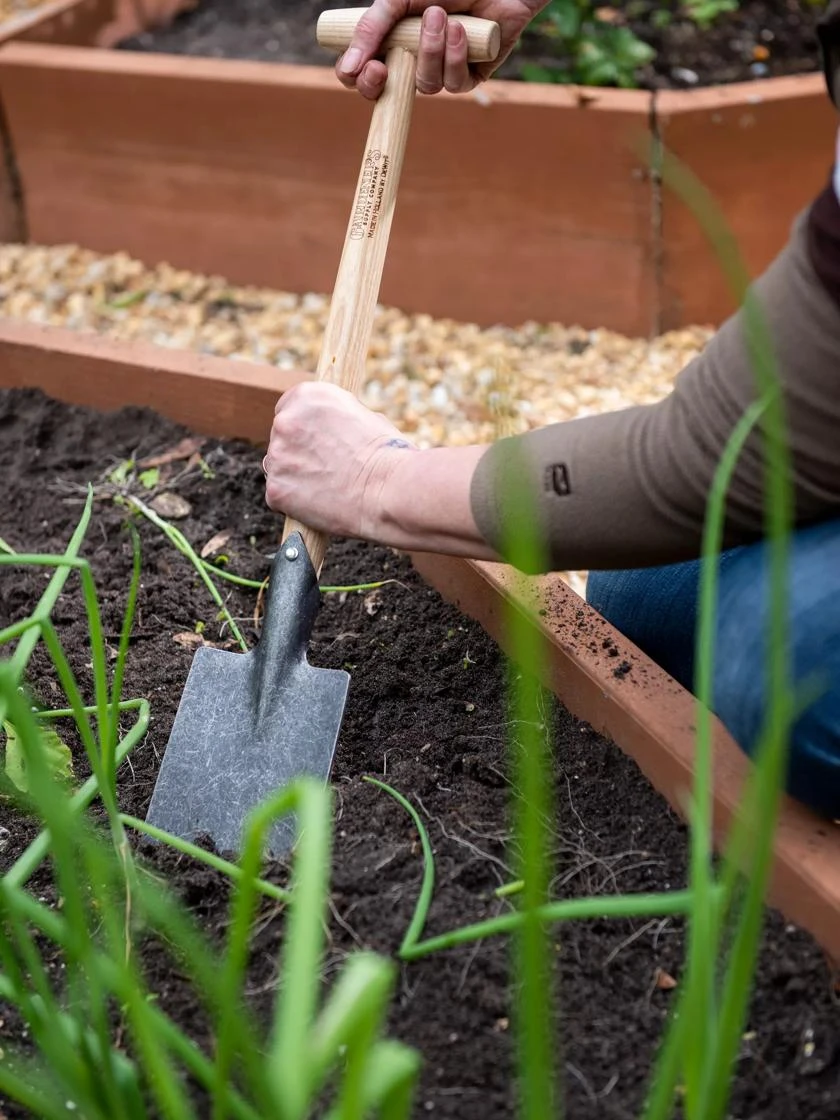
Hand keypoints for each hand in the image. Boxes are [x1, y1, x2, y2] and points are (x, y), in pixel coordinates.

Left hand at [264, 382, 416, 538]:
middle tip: (325, 468)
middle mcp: (286, 421)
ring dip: (295, 476)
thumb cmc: (388, 456)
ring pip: (279, 467)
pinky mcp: (276, 489)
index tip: (315, 442)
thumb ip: (337, 419)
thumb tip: (331, 430)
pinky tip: (320, 503)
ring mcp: (277, 456)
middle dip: (298, 452)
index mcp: (308, 396)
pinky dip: (294, 502)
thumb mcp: (365, 417)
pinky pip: (279, 496)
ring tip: (328, 488)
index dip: (304, 428)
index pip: (289, 408)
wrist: (390, 490)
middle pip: (281, 438)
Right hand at [336, 1, 548, 98]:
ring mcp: (443, 70)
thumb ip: (371, 27)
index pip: (365, 75)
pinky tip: (460, 28)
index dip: (359, 80)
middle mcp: (416, 59)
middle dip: (382, 86)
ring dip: (429, 50)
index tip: (359, 68)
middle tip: (382, 68)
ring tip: (439, 15)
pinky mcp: (471, 76)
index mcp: (394, 41)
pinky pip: (455, 84)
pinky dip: (455, 55)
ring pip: (426, 85)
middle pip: (390, 95)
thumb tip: (349, 66)